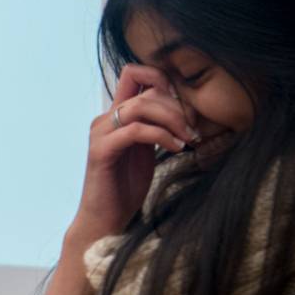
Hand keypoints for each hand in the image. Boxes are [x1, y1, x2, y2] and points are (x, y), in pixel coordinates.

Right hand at [71, 65, 198, 245]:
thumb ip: (155, 127)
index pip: (135, 73)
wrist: (104, 221)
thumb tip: (184, 111)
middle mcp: (105, 119)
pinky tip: (176, 149)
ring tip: (188, 138)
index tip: (184, 106)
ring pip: (142, 105)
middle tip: (193, 129)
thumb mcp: (146, 151)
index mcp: (116, 116)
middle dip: (177, 106)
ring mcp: (101, 133)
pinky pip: (136, 130)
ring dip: (172, 119)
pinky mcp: (102, 150)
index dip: (163, 79)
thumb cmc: (125, 189)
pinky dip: (162, 136)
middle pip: (146, 88)